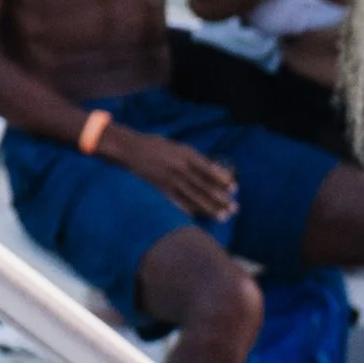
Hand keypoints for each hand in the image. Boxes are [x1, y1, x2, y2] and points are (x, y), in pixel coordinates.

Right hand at [103, 125, 236, 224]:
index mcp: (185, 154)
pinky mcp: (159, 189)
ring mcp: (169, 180)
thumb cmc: (154, 144)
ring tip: (222, 217)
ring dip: (209, 208)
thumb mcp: (176, 145)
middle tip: (234, 209)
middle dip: (220, 199)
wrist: (128, 148)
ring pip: (193, 197)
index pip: (209, 169)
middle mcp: (179, 167)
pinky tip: (198, 218)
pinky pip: (176, 202)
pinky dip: (188, 210)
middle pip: (204, 186)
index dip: (223, 180)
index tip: (235, 188)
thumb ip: (192, 157)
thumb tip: (212, 170)